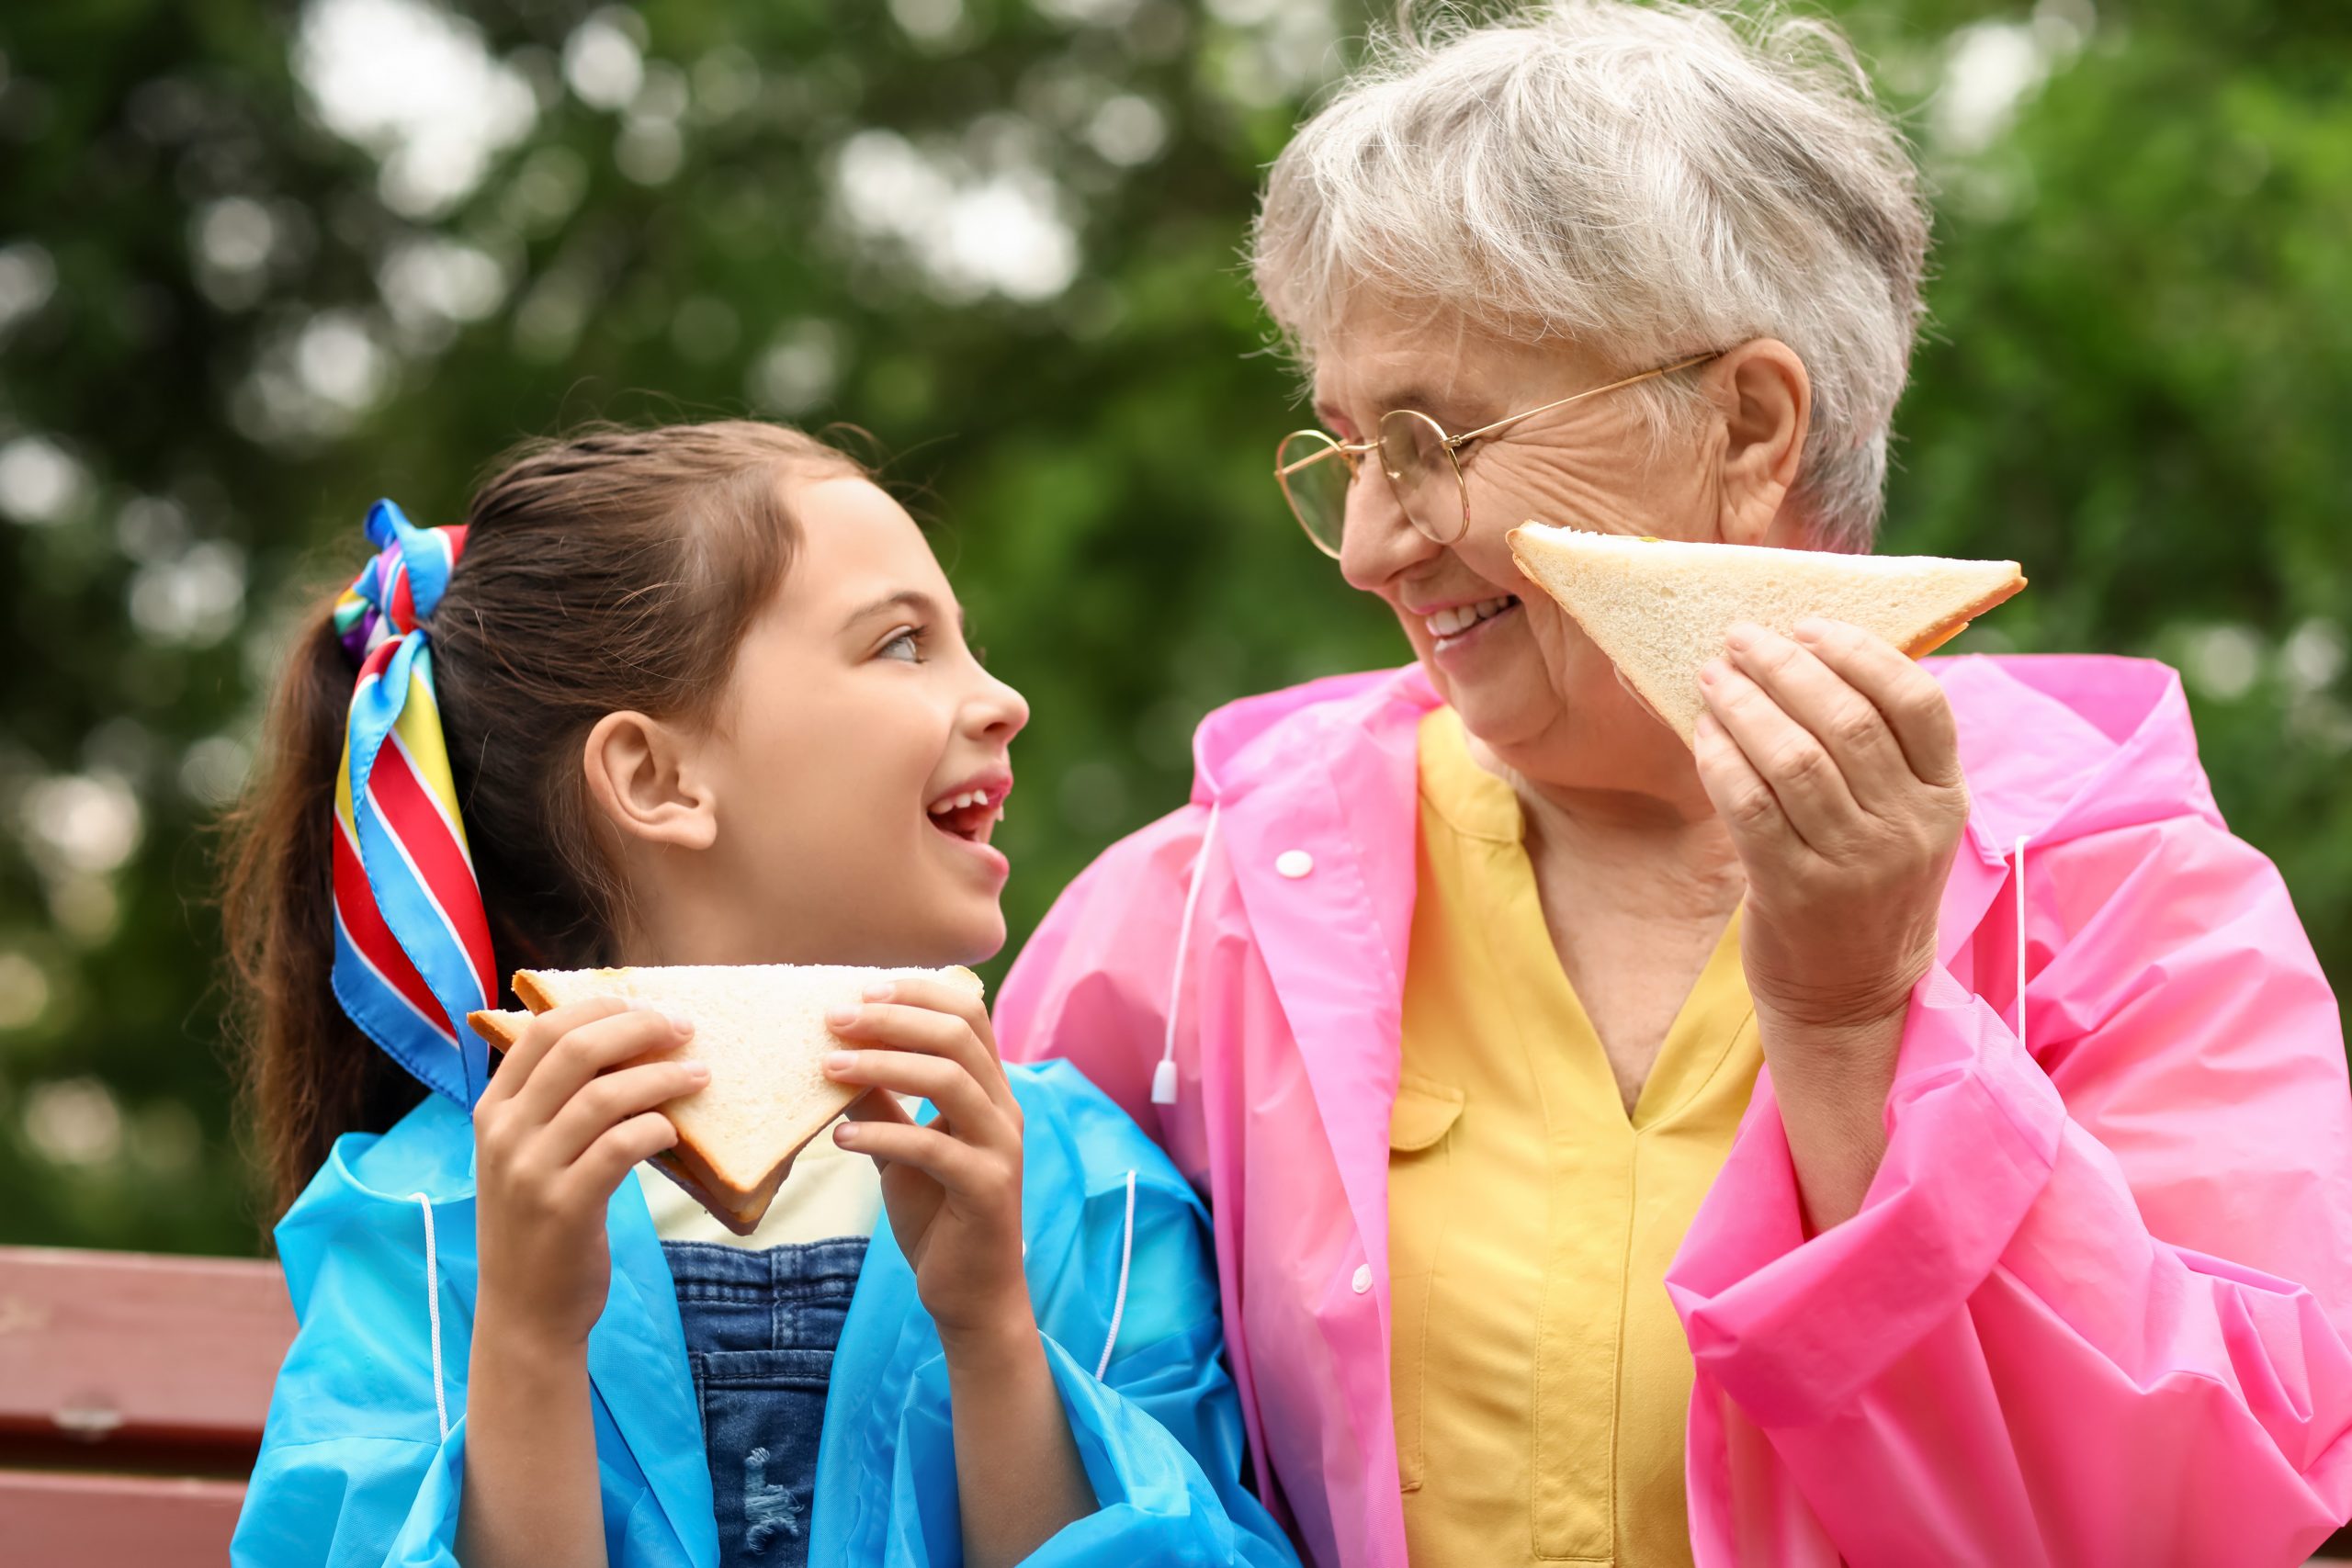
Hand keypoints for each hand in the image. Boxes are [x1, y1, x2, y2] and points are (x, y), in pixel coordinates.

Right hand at [471, 999, 704, 1346]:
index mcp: (492, 1110)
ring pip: (604, 1095)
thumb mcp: (528, 1156)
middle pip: (576, 1049)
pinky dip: (656, 1128)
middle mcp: (503, 1134)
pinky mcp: (565, 1207)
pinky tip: (675, 1131)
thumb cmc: (539, 1225)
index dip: (599, 1008)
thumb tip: (627, 1043)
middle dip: (638, 1027)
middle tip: (684, 1028)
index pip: (542, 1031)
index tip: (644, 1005)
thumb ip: (556, 1104)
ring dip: (662, 1076)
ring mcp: (530, 1170)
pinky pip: (621, 1146)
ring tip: (700, 1076)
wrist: (525, 1312)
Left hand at [824, 979, 1028, 1350]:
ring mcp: (1001, 1148)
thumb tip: (837, 1055)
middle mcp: (1004, 1110)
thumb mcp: (902, 1149)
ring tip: (828, 1068)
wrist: (970, 1294)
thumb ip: (883, 1103)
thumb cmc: (938, 1216)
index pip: (967, 1014)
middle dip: (893, 1019)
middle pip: (958, 1035)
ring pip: (949, 1079)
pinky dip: (882, 1133)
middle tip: (833, 1019)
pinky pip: (933, 1146)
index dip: (917, 993)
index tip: (860, 989)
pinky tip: (841, 1137)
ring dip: (883, 1065)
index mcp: (990, 1091)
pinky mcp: (987, 1188)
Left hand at [1692, 618, 1969, 1046]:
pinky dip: (1720, 759)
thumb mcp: (1905, 820)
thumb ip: (1884, 752)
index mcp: (1946, 798)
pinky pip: (1749, 807)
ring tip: (1711, 675)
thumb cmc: (1868, 886)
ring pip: (1793, 758)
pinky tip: (1701, 733)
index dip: (1859, 652)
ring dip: (1743, 705)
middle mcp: (1909, 829)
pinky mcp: (1796, 892)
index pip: (1918, 702)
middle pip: (1846, 721)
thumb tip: (1815, 652)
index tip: (1807, 625)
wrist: (1855, 996)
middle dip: (1784, 667)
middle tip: (1739, 638)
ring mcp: (1855, 864)